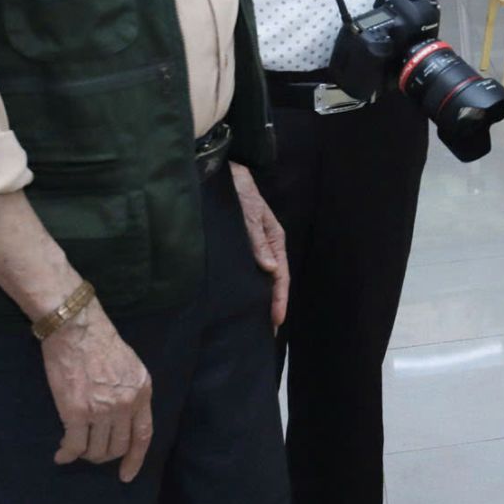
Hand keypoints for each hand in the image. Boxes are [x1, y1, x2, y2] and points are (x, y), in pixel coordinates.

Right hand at [40, 297, 153, 480]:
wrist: (77, 329)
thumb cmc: (100, 343)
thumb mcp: (131, 367)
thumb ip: (131, 392)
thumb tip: (123, 418)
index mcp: (142, 391)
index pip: (143, 434)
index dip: (135, 458)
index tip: (127, 475)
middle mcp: (126, 404)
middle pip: (118, 446)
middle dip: (105, 455)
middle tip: (92, 451)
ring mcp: (102, 410)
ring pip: (96, 450)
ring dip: (86, 454)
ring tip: (76, 447)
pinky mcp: (77, 412)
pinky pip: (75, 446)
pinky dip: (67, 454)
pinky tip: (61, 454)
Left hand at [231, 162, 288, 331]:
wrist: (222, 170)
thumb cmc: (239, 190)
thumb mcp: (249, 213)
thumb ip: (257, 239)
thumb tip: (271, 268)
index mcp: (275, 237)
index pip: (281, 274)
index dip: (279, 298)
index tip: (276, 321)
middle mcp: (267, 244)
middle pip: (274, 280)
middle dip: (272, 304)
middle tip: (268, 332)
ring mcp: (254, 245)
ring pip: (261, 277)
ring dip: (261, 298)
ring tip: (256, 321)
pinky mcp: (241, 244)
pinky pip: (249, 270)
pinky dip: (249, 286)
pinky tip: (243, 298)